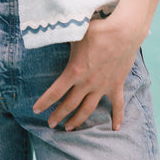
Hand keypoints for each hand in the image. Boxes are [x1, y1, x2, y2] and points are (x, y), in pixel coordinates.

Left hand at [32, 15, 143, 130]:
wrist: (124, 32)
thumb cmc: (97, 30)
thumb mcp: (73, 34)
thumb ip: (60, 37)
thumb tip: (48, 32)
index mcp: (74, 72)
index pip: (55, 92)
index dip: (44, 102)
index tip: (36, 110)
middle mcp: (87, 83)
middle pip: (69, 104)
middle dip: (58, 115)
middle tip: (50, 124)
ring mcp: (102, 86)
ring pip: (88, 109)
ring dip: (78, 120)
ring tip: (69, 128)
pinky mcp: (116, 85)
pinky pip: (117, 105)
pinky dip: (117, 117)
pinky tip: (115, 128)